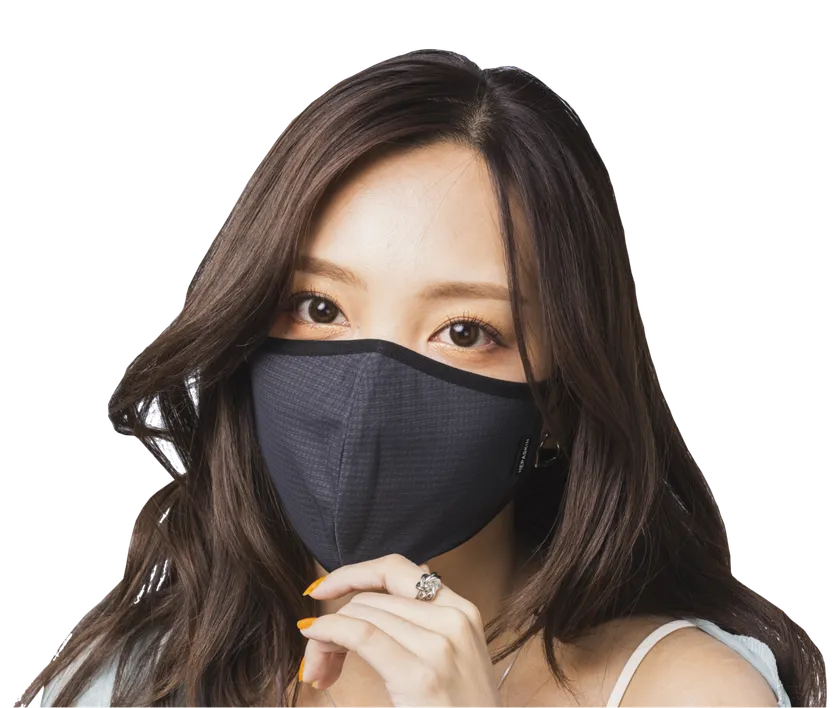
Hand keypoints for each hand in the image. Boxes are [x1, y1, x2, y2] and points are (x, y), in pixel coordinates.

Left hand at [298, 553, 502, 706]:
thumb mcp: (455, 655)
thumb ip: (428, 618)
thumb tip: (390, 588)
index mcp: (462, 610)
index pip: (397, 569)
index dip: (354, 573)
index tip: (325, 588)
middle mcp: (453, 619)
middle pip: (371, 597)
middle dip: (335, 616)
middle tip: (319, 651)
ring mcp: (439, 646)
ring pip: (360, 613)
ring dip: (326, 636)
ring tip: (320, 668)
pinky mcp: (419, 675)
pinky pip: (360, 634)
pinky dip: (328, 631)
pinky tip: (313, 637)